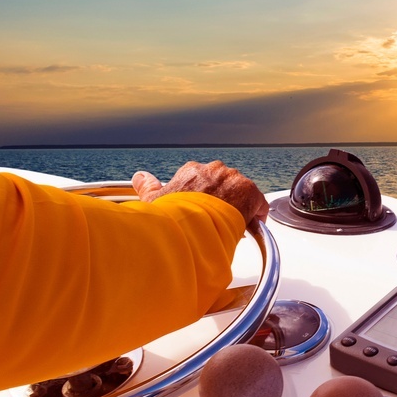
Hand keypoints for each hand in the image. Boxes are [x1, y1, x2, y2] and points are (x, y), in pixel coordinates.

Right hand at [132, 161, 269, 231]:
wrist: (191, 225)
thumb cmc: (171, 216)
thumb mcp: (153, 201)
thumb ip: (147, 186)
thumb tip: (139, 176)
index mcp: (192, 171)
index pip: (202, 180)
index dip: (205, 198)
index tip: (203, 210)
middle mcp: (213, 170)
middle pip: (223, 184)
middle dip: (222, 200)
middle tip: (217, 220)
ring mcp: (232, 179)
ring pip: (240, 192)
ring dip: (238, 206)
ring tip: (232, 224)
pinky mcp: (249, 191)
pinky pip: (258, 202)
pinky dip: (256, 213)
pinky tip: (251, 225)